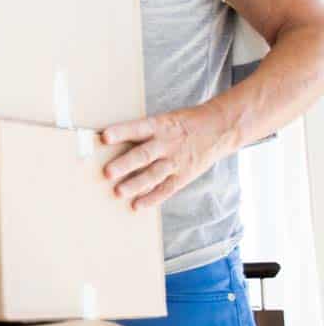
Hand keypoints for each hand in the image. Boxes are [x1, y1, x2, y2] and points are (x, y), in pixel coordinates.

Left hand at [101, 105, 231, 209]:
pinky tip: (137, 205)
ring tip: (119, 192)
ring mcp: (176, 161)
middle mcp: (167, 143)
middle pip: (144, 154)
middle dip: (125, 164)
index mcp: (160, 125)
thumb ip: (143, 133)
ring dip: (136, 184)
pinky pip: (167, 189)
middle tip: (107, 172)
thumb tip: (111, 146)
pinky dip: (152, 198)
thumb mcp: (164, 120)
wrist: (220, 128)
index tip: (104, 137)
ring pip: (154, 174)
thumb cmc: (182, 124)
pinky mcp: (184, 175)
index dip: (121, 132)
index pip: (138, 128)